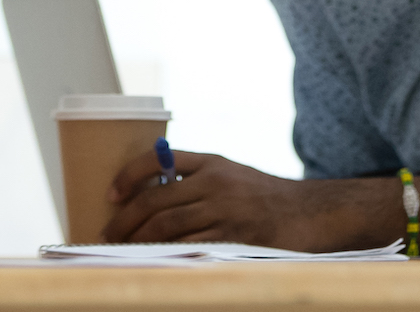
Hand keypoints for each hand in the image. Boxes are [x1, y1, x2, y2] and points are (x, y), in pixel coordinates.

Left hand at [105, 149, 375, 251]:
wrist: (313, 214)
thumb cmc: (268, 200)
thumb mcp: (234, 177)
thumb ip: (199, 182)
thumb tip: (150, 202)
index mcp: (213, 162)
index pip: (159, 158)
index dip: (129, 174)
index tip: (111, 193)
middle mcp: (216, 181)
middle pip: (154, 200)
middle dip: (123, 220)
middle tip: (106, 235)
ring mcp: (225, 209)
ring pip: (165, 226)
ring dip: (136, 241)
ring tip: (121, 252)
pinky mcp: (233, 237)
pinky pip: (188, 247)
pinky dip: (163, 255)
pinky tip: (151, 262)